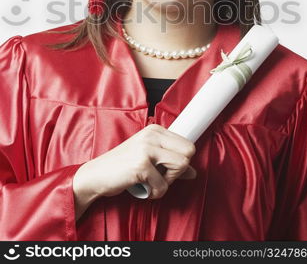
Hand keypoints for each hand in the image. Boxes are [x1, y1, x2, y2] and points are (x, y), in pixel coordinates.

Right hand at [73, 124, 195, 217]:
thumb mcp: (149, 159)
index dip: (181, 161)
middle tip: (160, 176)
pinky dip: (155, 192)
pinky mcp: (142, 164)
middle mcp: (152, 135)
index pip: (187, 144)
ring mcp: (147, 148)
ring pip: (181, 166)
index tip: (168, 168)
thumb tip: (193, 172)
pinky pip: (164, 185)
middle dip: (178, 170)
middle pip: (188, 153)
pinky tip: (143, 188)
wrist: (96, 175)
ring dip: (167, 182)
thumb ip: (171, 163)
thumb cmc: (122, 166)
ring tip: (151, 181)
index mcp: (155, 130)